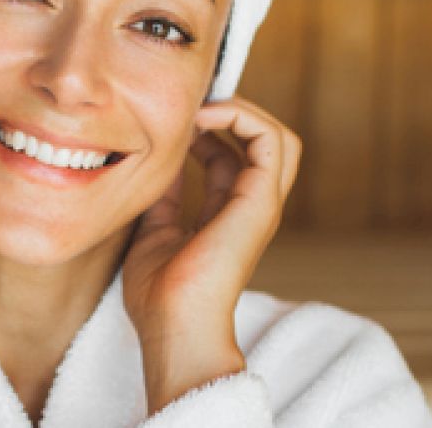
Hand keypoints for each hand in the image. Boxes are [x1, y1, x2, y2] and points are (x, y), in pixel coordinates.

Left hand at [121, 96, 300, 414]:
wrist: (172, 327)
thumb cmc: (159, 294)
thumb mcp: (154, 228)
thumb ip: (164, 194)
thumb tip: (159, 159)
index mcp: (229, 213)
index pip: (233, 155)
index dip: (208, 126)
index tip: (174, 116)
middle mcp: (252, 205)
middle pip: (264, 141)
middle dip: (231, 112)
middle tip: (192, 104)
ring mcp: (261, 202)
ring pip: (276, 136)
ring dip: (239, 110)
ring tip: (200, 108)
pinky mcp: (261, 201)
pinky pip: (269, 140)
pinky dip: (240, 117)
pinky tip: (200, 119)